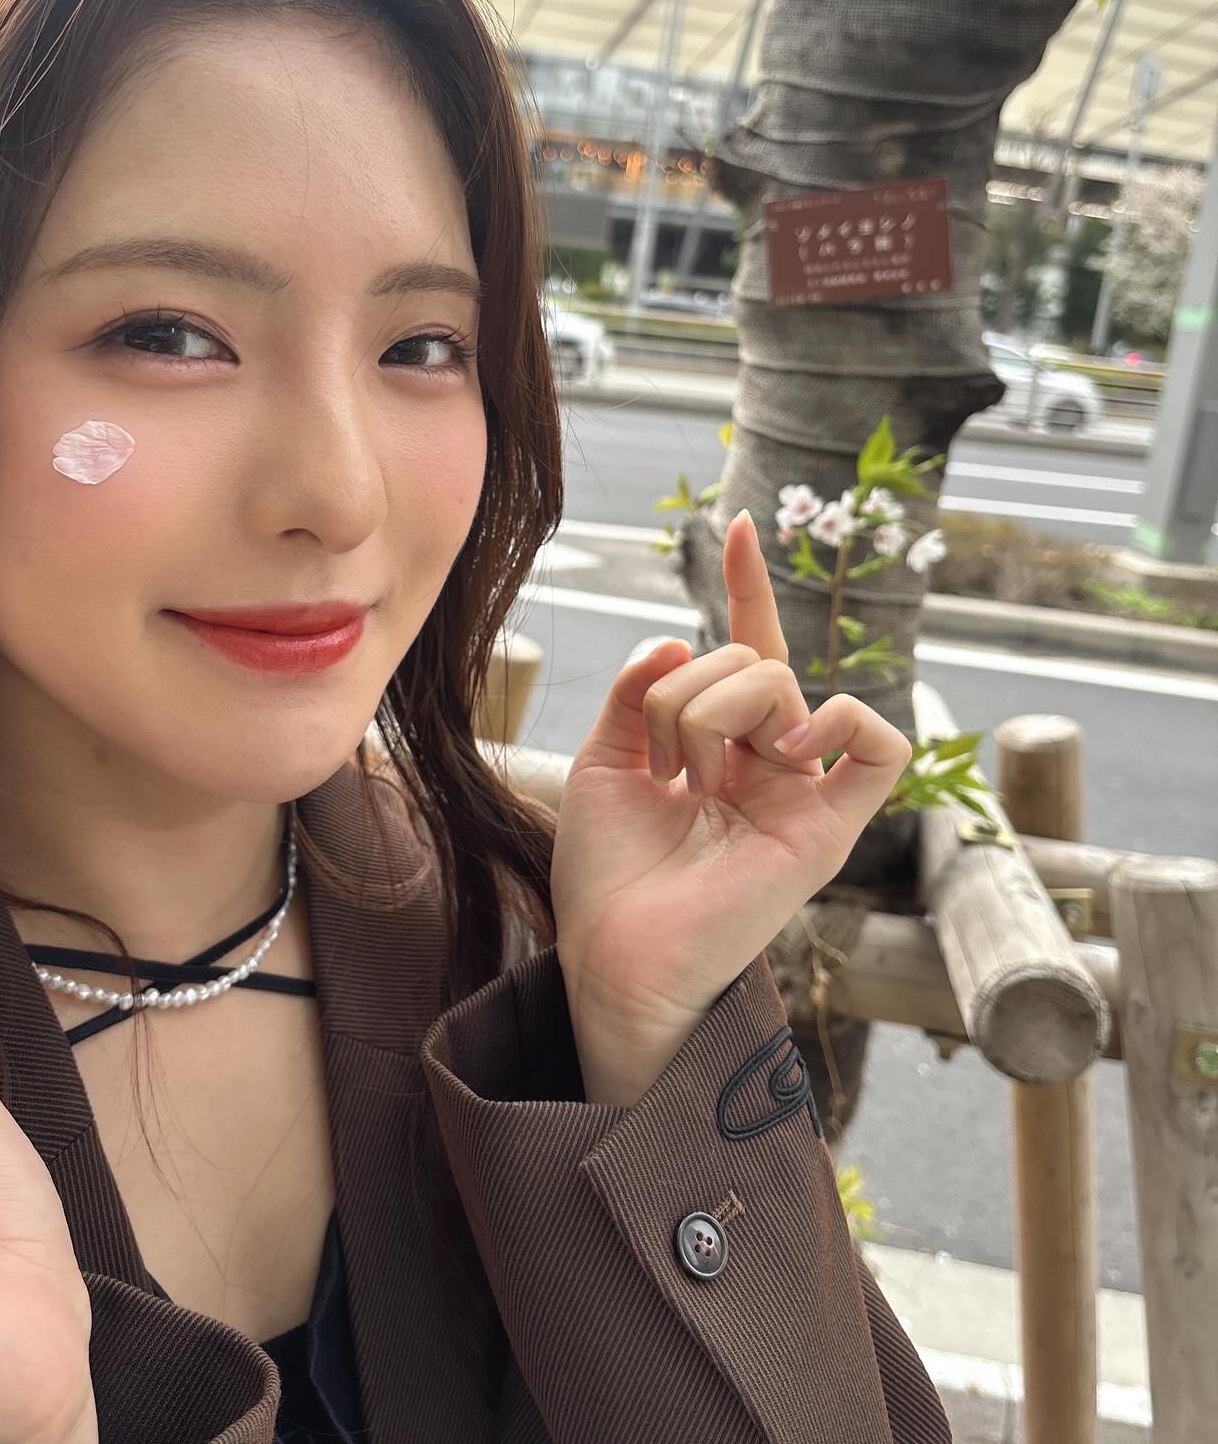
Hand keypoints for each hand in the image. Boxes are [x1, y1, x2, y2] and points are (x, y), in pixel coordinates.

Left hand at [552, 510, 911, 1106]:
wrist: (613, 956)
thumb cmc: (606, 874)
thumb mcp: (600, 760)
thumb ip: (635, 690)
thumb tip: (681, 635)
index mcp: (719, 743)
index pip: (746, 648)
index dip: (746, 585)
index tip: (738, 525)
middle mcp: (767, 760)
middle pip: (747, 660)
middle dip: (683, 689)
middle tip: (663, 758)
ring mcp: (802, 791)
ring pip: (783, 683)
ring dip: (712, 709)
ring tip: (692, 774)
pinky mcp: (830, 829)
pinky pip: (882, 745)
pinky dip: (840, 721)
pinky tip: (785, 749)